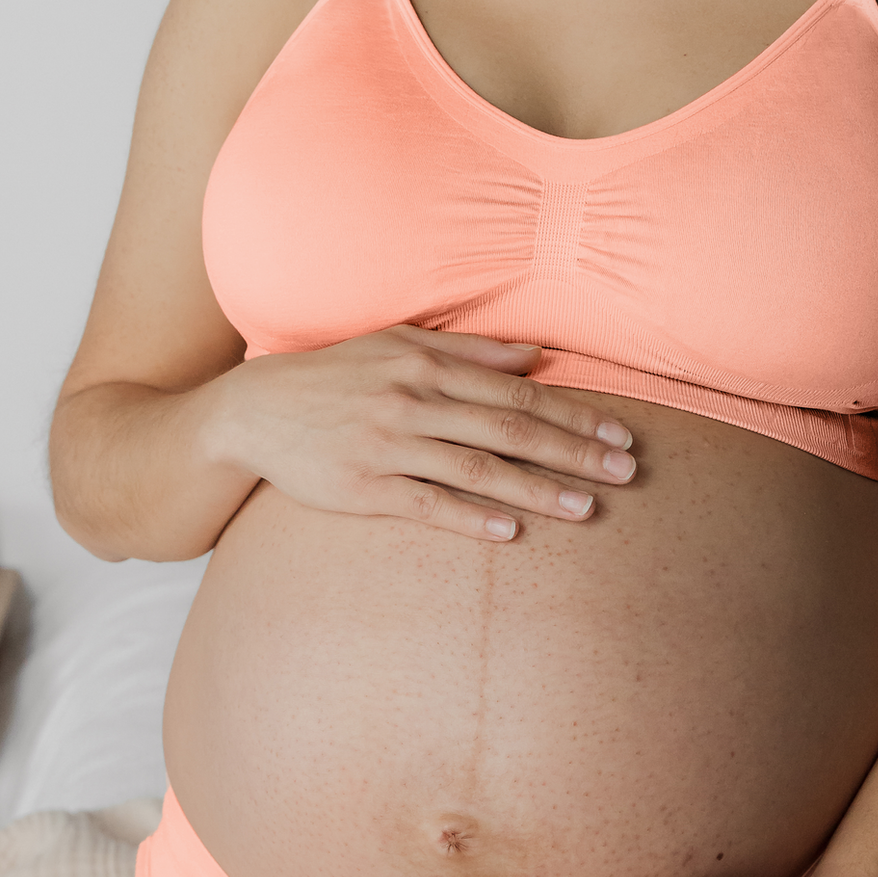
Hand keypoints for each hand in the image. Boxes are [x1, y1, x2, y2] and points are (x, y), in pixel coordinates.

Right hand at [209, 324, 636, 541]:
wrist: (252, 411)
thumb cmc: (334, 375)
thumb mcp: (396, 344)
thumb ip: (470, 351)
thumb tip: (538, 355)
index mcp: (426, 364)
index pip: (517, 393)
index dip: (573, 415)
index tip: (619, 434)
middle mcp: (412, 400)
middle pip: (508, 429)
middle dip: (572, 452)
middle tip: (625, 472)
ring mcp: (387, 445)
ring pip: (475, 469)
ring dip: (535, 490)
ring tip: (585, 509)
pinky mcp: (362, 489)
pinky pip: (425, 505)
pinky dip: (469, 518)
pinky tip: (510, 533)